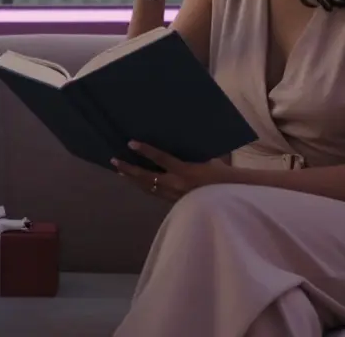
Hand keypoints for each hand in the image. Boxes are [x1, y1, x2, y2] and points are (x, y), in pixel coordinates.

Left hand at [111, 141, 230, 201]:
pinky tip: (137, 182)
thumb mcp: (207, 161)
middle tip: (114, 161)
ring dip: (133, 179)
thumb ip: (190, 154)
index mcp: (186, 171)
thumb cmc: (222, 176)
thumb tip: (178, 140)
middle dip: (129, 169)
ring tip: (120, 171)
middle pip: (147, 178)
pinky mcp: (174, 204)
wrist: (230, 201)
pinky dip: (144, 186)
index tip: (131, 143)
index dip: (146, 151)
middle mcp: (177, 185)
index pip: (162, 159)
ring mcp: (174, 196)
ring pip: (148, 188)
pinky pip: (155, 194)